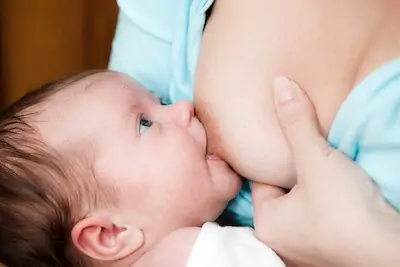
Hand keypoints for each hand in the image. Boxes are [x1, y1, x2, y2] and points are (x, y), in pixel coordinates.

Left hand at [253, 77, 399, 266]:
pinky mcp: (331, 249)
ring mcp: (307, 248)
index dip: (277, 160)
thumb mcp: (316, 159)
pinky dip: (329, 203)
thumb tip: (279, 83)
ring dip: (315, 188)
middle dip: (297, 173)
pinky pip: (322, 217)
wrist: (390, 250)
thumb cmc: (343, 208)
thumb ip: (296, 123)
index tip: (291, 146)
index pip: (262, 181)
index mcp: (267, 223)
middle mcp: (282, 240)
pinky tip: (341, 192)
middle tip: (312, 157)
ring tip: (327, 172)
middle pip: (284, 193)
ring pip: (305, 204)